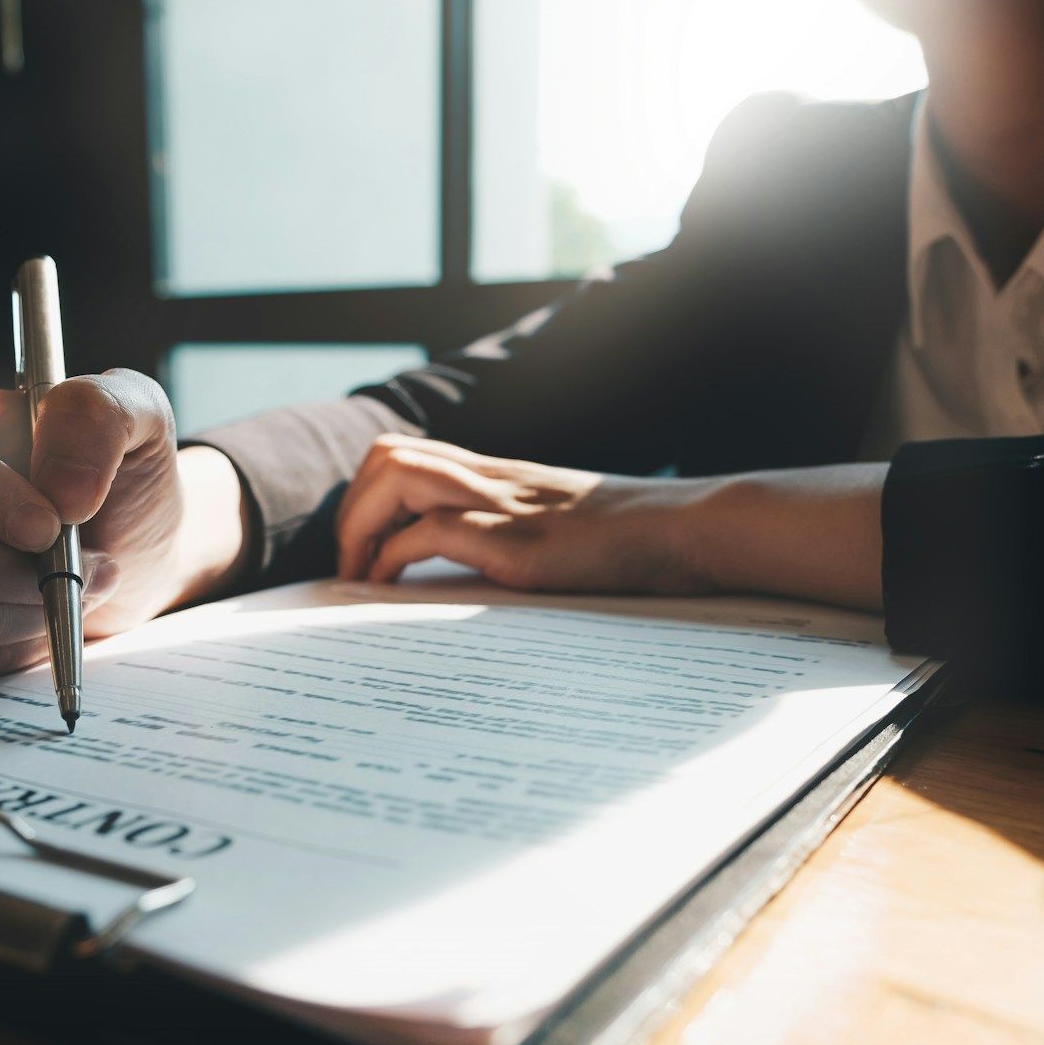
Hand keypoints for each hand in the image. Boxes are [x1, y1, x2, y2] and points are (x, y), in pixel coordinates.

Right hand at [0, 372, 247, 674]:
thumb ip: (98, 416)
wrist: (130, 547)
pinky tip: (46, 609)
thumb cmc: (121, 471)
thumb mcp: (137, 411)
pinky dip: (19, 641)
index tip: (47, 523)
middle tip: (90, 559)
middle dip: (24, 569)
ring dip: (33, 606)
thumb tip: (62, 494)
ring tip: (79, 579)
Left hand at [335, 435, 715, 592]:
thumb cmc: (636, 539)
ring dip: (361, 529)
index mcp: (501, 475)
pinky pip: (431, 530)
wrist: (691, 530)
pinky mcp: (517, 544)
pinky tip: (395, 590)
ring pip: (397, 477)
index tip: (365, 551)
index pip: (408, 454)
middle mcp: (494, 480)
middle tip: (353, 567)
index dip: (369, 497)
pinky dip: (395, 558)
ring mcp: (504, 506)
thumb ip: (518, 532)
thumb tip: (474, 571)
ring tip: (362, 579)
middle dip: (352, 511)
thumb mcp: (562, 525)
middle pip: (387, 455)